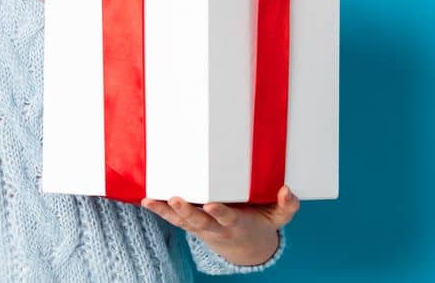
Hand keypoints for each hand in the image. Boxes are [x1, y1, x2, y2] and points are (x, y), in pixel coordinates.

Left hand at [142, 185, 300, 266]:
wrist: (245, 246)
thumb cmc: (262, 223)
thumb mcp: (279, 218)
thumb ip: (287, 205)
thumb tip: (288, 190)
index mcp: (236, 224)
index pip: (227, 218)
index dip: (219, 212)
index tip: (211, 204)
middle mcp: (215, 227)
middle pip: (199, 221)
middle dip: (187, 211)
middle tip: (176, 199)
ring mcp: (201, 227)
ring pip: (182, 221)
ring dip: (166, 212)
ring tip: (151, 200)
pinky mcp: (191, 224)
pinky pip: (173, 219)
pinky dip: (160, 211)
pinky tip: (146, 200)